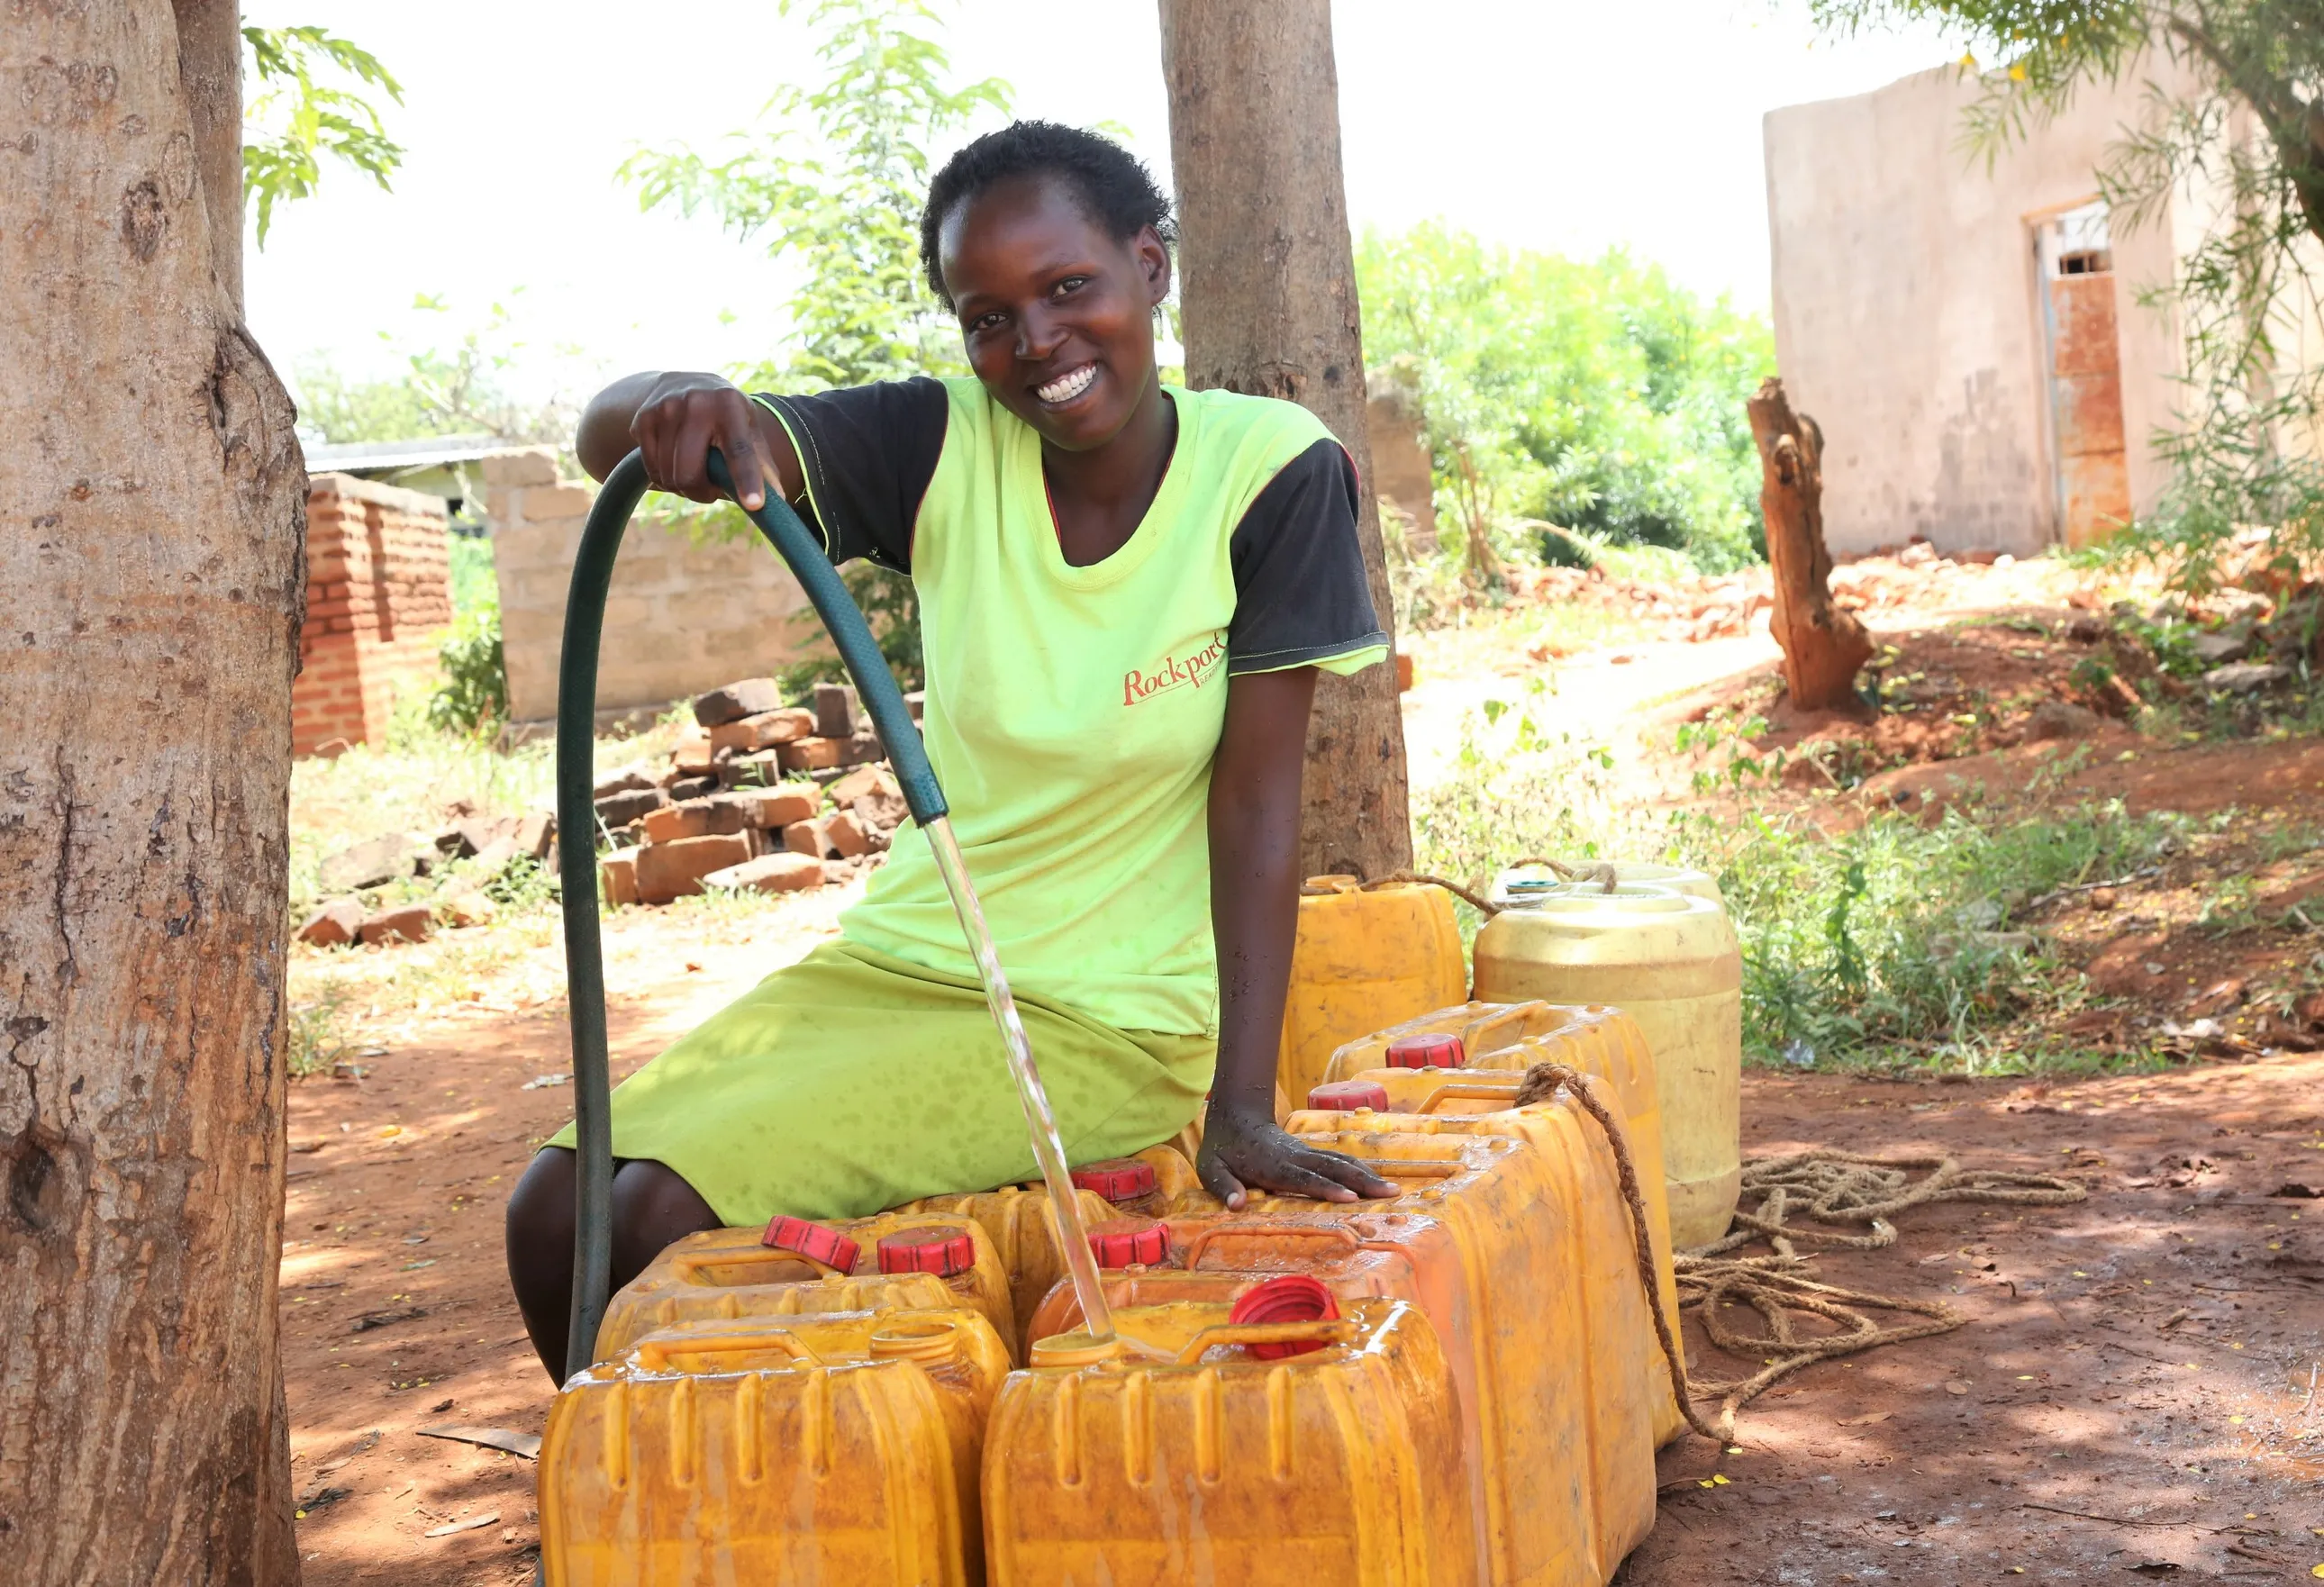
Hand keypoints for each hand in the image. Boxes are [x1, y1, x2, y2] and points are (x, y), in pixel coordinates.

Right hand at [630, 372, 774, 509]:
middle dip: (700, 493)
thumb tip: (778, 500)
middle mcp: (696, 403)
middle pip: (691, 474)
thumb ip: (762, 463)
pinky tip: (674, 461)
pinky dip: (664, 477)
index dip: (747, 480)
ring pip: (669, 476)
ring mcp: (665, 409)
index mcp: (730, 405)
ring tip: (694, 471)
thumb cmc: (725, 415)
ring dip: (683, 487)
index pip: (740, 450)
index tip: (755, 505)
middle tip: (710, 489)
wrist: (680, 383)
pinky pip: (651, 470)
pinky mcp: (643, 419)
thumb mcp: (747, 428)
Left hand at [1195, 1102, 1396, 1209]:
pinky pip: (1338, 1160)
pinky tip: (1376, 1179)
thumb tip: (1237, 1205)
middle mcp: (1295, 1157)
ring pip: (1340, 1162)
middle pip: (1333, 1168)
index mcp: (1272, 1165)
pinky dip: (1359, 1169)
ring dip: (1367, 1175)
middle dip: (1362, 1181)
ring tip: (1393, 1189)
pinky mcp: (1309, 1152)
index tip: (1350, 1198)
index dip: (1326, 1188)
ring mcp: (1305, 1152)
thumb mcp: (1211, 1168)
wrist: (1235, 1114)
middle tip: (1390, 1194)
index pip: (1303, 1178)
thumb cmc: (1222, 1148)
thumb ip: (1225, 1187)